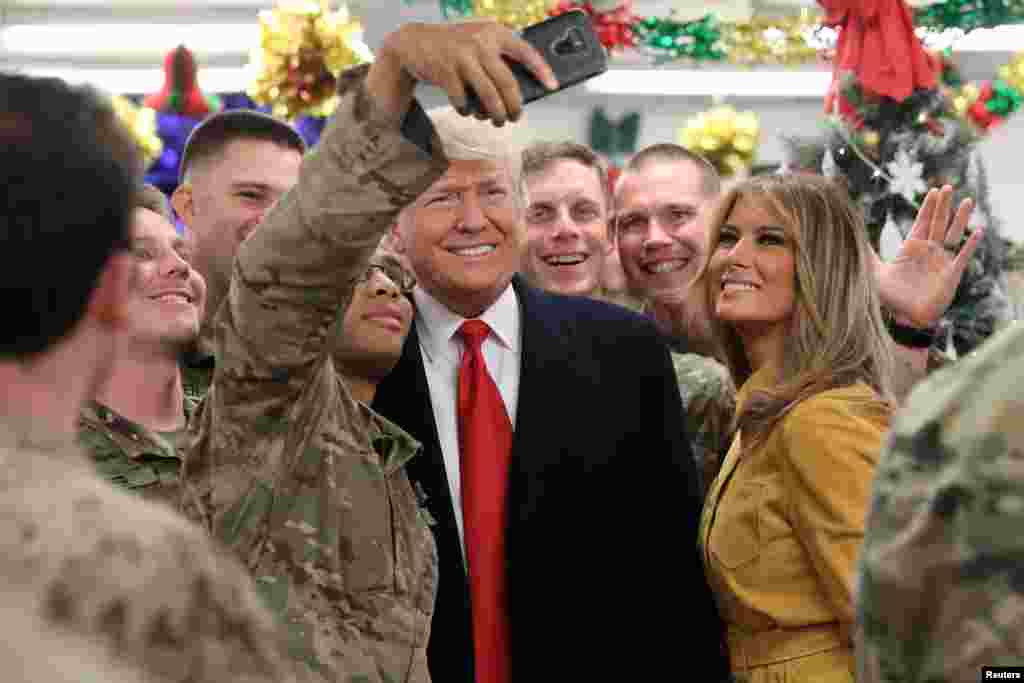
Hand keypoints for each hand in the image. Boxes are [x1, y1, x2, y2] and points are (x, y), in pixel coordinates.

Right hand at [369, 20, 557, 125]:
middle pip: (508, 83)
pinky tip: (466, 110)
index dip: (542, 71)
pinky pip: (464, 102)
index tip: (553, 86)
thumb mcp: (478, 42)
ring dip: (495, 115)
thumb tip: (519, 93)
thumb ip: (497, 59)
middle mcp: (481, 42)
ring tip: (496, 121)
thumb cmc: (454, 48)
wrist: (413, 43)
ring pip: (489, 97)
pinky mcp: (446, 72)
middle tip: (515, 117)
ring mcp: (463, 57)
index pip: (526, 52)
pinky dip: (467, 112)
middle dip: (515, 106)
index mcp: (494, 33)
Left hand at [874, 185, 981, 328]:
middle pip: (938, 223)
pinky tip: (978, 232)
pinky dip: (970, 245)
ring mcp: (941, 262)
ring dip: (960, 218)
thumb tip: (849, 238)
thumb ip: (865, 253)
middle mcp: (929, 252)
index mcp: (912, 248)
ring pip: (953, 235)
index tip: (933, 190)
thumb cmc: (890, 296)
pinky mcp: (951, 275)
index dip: (928, 207)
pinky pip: (962, 257)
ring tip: (968, 200)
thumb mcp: (873, 271)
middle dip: (943, 205)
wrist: (904, 318)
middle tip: (947, 186)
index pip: (922, 222)